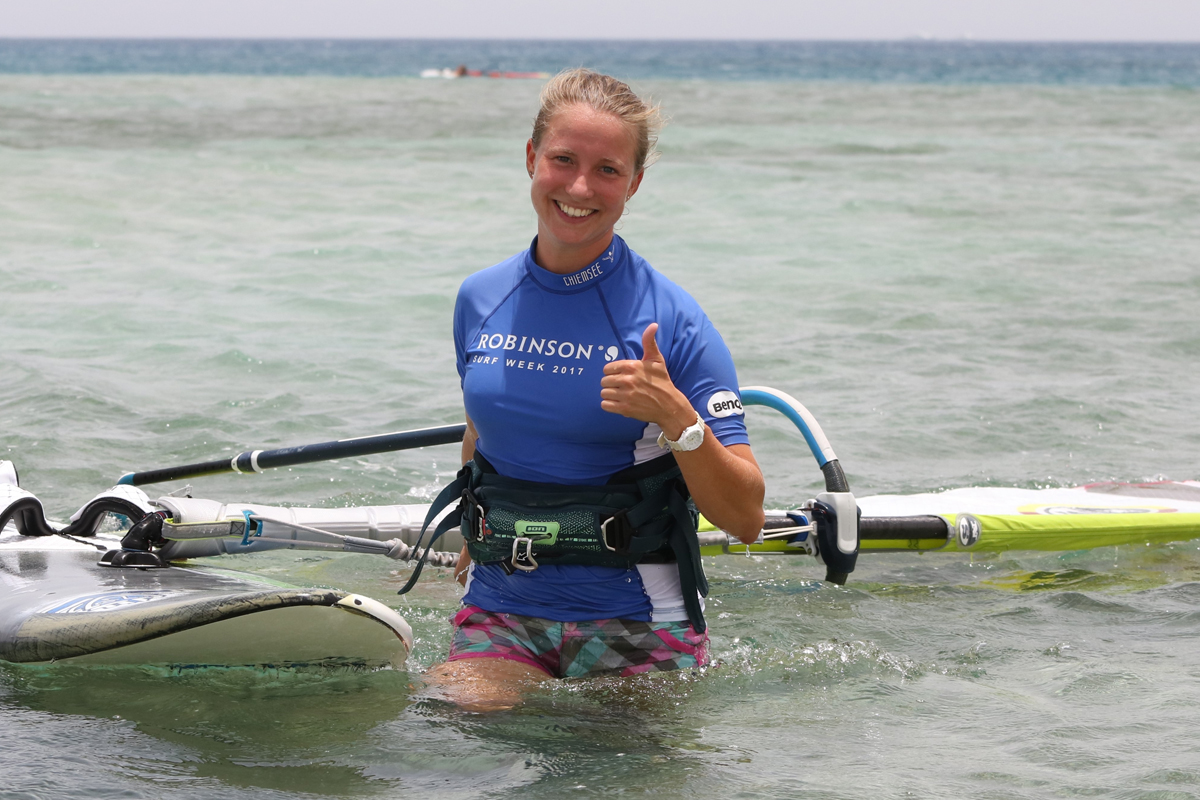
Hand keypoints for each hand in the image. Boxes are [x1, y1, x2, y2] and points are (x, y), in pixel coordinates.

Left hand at [600, 323, 695, 437]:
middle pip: (604, 381)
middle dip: (611, 384)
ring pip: (604, 393)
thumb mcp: (657, 360)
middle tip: (621, 387)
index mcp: (631, 366)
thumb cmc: (662, 381)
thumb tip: (653, 325)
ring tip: (620, 395)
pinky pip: (605, 405)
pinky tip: (618, 403)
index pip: (607, 368)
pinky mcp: (624, 409)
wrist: (669, 405)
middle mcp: (627, 380)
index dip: (613, 372)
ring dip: (610, 395)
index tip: (621, 376)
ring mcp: (625, 395)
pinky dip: (609, 405)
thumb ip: (649, 342)